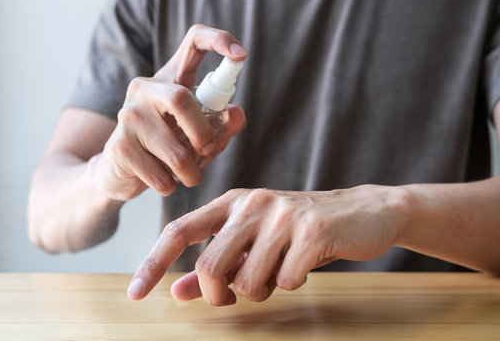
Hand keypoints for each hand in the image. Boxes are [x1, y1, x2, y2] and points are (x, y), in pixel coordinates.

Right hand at [87, 25, 246, 200]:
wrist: (118, 172)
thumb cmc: (165, 147)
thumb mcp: (198, 135)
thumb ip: (221, 126)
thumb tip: (237, 114)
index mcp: (170, 79)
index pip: (193, 41)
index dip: (219, 40)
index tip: (241, 55)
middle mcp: (145, 88)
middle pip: (181, 99)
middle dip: (203, 134)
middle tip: (207, 150)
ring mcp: (128, 116)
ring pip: (176, 152)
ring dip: (191, 173)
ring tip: (188, 175)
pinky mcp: (119, 146)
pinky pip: (160, 176)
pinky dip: (171, 186)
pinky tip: (163, 180)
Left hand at [127, 186, 410, 305]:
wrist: (363, 212)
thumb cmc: (300, 230)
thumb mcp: (256, 243)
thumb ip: (217, 265)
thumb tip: (178, 292)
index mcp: (232, 202)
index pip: (180, 230)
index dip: (153, 262)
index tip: (135, 293)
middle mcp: (252, 203)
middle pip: (210, 265)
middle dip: (220, 294)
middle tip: (236, 296)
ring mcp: (283, 215)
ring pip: (248, 280)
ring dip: (261, 291)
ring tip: (278, 272)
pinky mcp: (313, 231)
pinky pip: (286, 281)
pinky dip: (291, 284)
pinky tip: (304, 265)